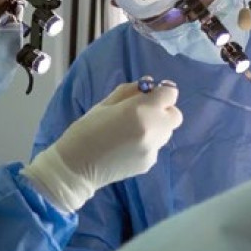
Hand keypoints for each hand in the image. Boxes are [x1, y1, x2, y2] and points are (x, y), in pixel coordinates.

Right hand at [23, 81, 182, 212]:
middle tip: (143, 112)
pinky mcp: (149, 162)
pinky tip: (127, 146)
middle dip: (163, 111)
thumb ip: (129, 91)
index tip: (150, 95)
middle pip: (175, 115)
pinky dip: (147, 143)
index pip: (170, 94)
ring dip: (156, 127)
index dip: (162, 92)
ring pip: (166, 132)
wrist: (76, 167)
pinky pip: (156, 146)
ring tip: (131, 131)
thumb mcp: (105, 104)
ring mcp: (153, 148)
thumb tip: (149, 83)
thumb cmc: (86, 130)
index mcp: (141, 110)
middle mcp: (153, 129)